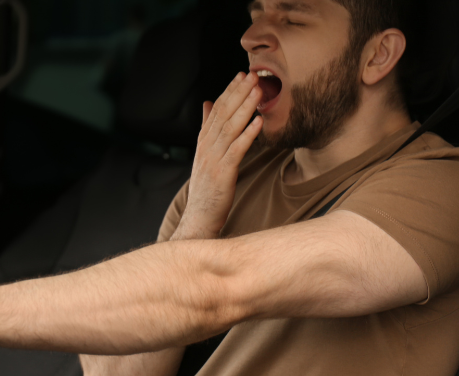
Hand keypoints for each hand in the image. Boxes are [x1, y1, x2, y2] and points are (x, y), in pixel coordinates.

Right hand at [175, 72, 263, 238]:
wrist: (199, 217)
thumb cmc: (207, 188)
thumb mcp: (205, 155)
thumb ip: (207, 129)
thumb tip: (208, 104)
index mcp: (203, 141)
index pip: (216, 110)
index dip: (229, 91)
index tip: (241, 75)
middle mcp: (206, 147)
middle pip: (223, 114)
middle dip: (238, 93)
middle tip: (252, 75)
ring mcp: (213, 159)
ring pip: (230, 128)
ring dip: (245, 108)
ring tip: (258, 91)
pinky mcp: (223, 173)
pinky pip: (237, 150)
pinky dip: (248, 135)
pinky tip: (259, 122)